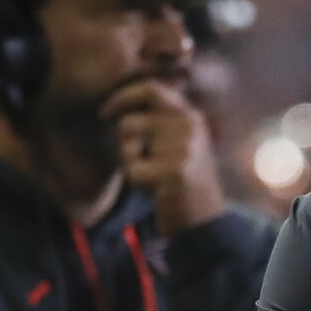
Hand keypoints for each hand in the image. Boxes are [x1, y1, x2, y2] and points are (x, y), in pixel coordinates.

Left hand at [99, 78, 225, 234]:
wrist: (206, 221)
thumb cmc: (185, 183)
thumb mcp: (183, 143)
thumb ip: (162, 120)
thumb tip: (124, 101)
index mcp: (190, 115)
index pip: (150, 88)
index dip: (122, 97)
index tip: (105, 112)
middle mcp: (188, 125)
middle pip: (127, 123)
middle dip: (120, 144)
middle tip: (131, 159)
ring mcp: (182, 147)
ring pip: (126, 148)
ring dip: (130, 167)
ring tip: (151, 179)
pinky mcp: (174, 171)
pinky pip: (132, 172)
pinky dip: (137, 186)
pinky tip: (156, 193)